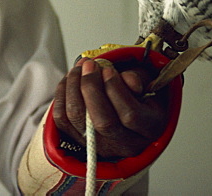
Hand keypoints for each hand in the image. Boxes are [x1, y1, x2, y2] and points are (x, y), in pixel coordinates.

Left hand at [52, 57, 169, 159]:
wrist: (127, 110)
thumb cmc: (138, 94)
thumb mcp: (148, 81)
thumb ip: (139, 77)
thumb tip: (127, 78)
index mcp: (149, 128)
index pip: (130, 115)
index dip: (115, 89)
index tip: (107, 70)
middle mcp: (126, 143)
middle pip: (102, 122)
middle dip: (90, 87)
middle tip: (89, 64)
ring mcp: (101, 146)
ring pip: (78, 119)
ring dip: (73, 87)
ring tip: (79, 68)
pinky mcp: (79, 141)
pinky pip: (62, 119)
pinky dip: (62, 95)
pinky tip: (70, 80)